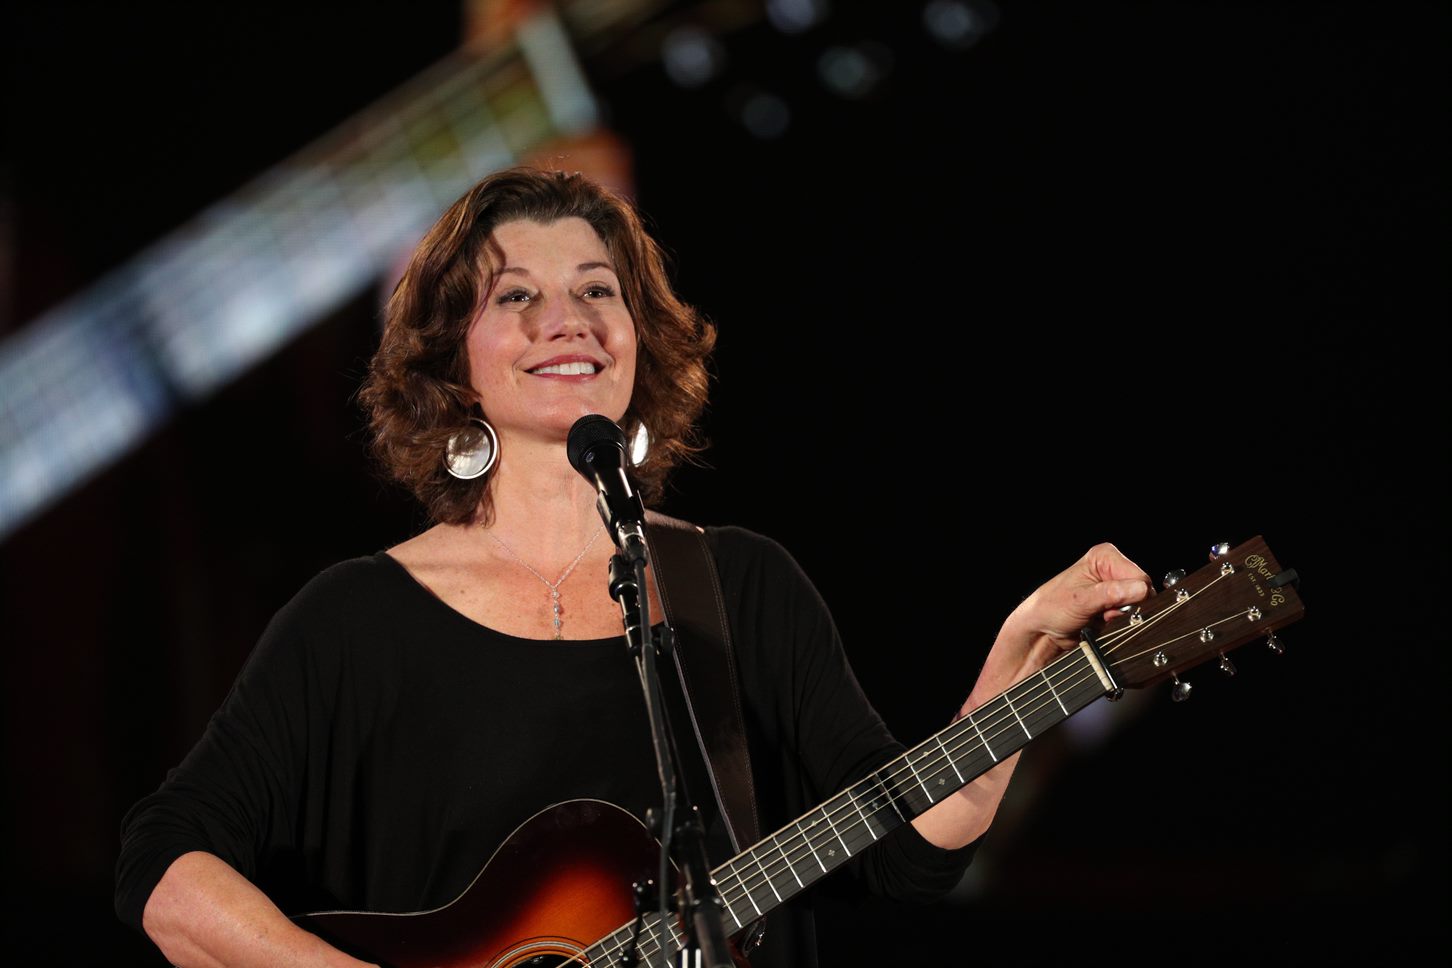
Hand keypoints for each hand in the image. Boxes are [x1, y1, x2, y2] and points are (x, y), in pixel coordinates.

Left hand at [998, 542, 1152, 679]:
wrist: (1041, 630)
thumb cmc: (1050, 608)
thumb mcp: (1081, 600)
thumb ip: (1111, 594)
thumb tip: (1140, 590)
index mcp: (1104, 556)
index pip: (1139, 576)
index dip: (1133, 596)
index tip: (1113, 607)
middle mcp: (1112, 568)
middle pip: (1142, 592)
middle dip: (1127, 608)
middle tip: (1104, 615)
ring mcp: (1114, 587)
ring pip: (1138, 606)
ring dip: (1122, 618)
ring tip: (1099, 618)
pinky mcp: (1114, 605)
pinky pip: (1130, 617)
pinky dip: (1119, 624)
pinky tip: (1101, 623)